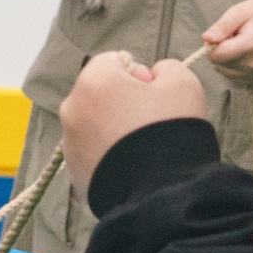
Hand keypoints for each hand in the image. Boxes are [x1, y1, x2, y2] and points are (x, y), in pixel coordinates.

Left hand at [60, 51, 209, 198]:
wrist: (159, 191)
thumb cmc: (170, 130)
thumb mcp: (183, 84)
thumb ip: (167, 68)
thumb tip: (155, 74)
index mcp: (94, 80)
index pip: (114, 61)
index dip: (140, 73)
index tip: (156, 93)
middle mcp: (72, 108)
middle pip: (101, 92)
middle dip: (125, 101)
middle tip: (153, 119)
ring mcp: (69, 142)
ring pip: (96, 124)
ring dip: (116, 128)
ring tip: (144, 146)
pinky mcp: (74, 171)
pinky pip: (94, 152)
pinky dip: (110, 153)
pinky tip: (134, 164)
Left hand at [203, 0, 252, 78]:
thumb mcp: (240, 11)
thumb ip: (222, 26)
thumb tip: (206, 39)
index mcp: (252, 46)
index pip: (215, 55)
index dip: (212, 44)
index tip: (224, 33)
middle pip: (218, 65)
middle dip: (220, 50)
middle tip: (235, 36)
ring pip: (224, 72)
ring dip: (227, 59)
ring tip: (242, 44)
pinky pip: (234, 76)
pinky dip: (234, 66)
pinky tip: (247, 54)